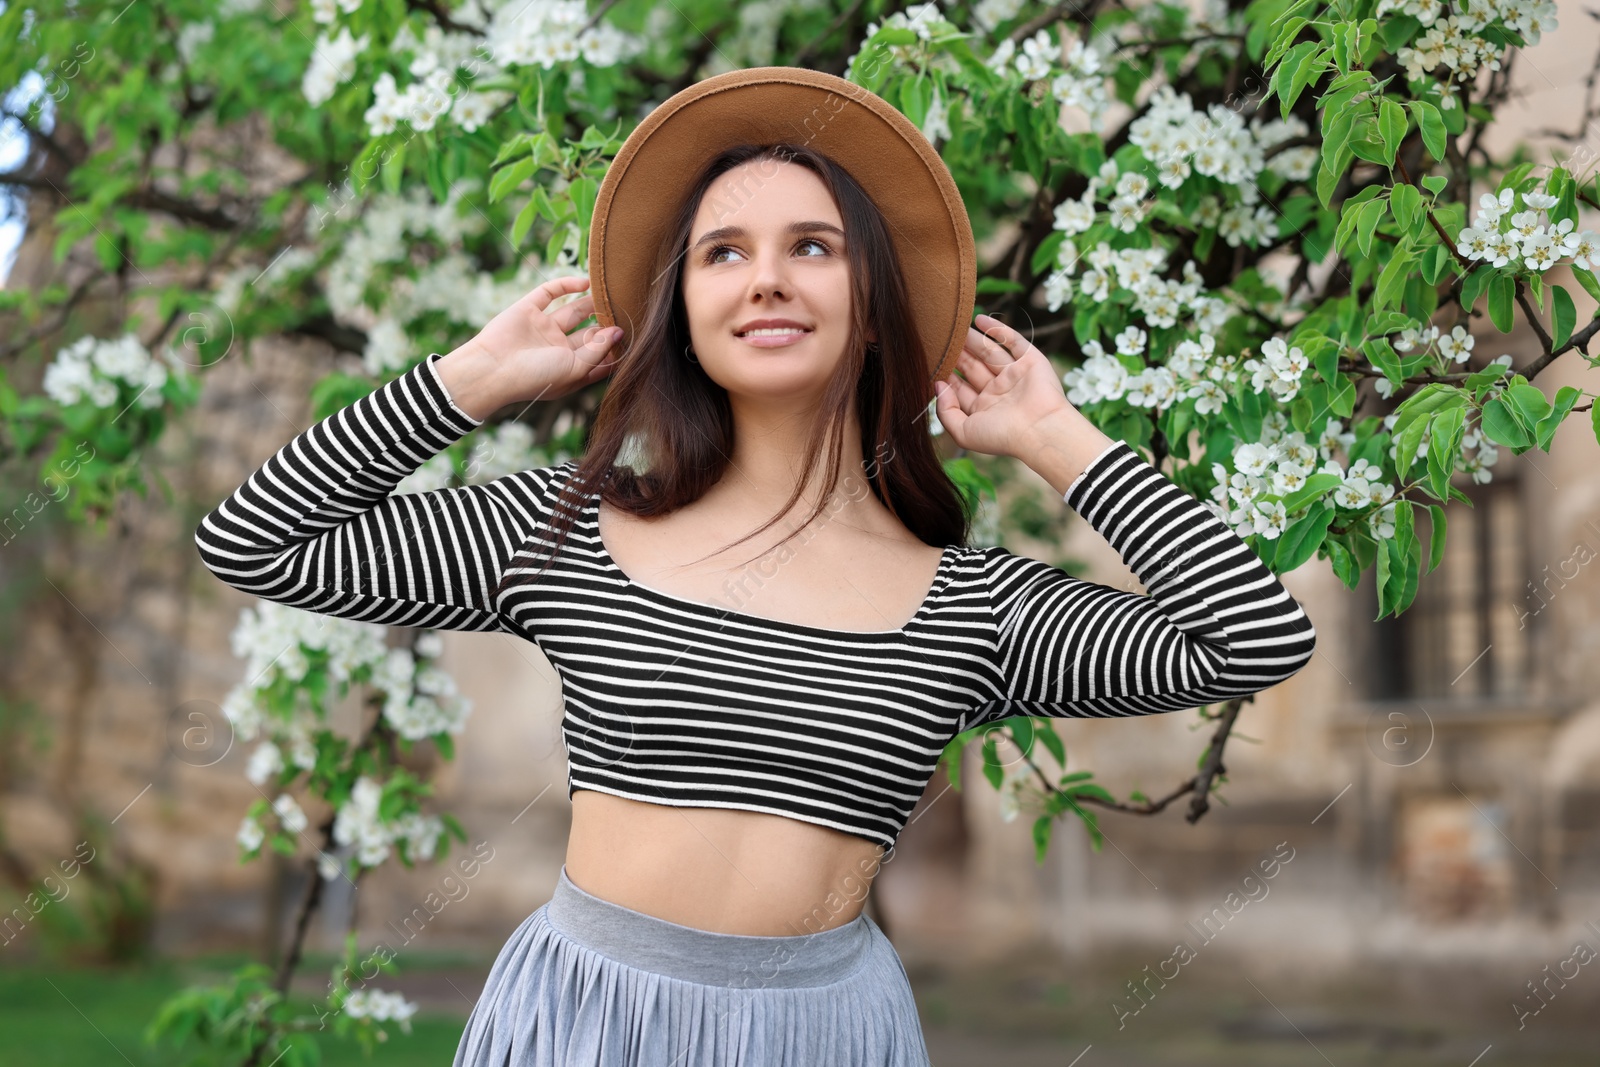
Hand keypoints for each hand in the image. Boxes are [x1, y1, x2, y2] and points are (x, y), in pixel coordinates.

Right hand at [467, 274, 623, 403]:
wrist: (492, 369)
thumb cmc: (536, 377)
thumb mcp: (575, 368)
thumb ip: (599, 350)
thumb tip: (619, 332)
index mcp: (570, 369)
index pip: (599, 357)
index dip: (616, 347)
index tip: (635, 335)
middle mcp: (557, 349)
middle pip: (589, 332)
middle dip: (606, 322)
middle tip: (626, 308)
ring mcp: (543, 328)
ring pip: (573, 311)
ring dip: (591, 302)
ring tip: (612, 290)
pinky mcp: (528, 309)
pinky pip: (550, 292)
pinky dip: (567, 285)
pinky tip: (586, 282)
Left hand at [933, 313, 1082, 459]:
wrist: (1040, 430)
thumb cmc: (1003, 436)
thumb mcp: (963, 433)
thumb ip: (946, 411)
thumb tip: (938, 385)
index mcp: (984, 409)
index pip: (960, 388)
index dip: (946, 375)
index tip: (930, 361)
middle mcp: (999, 391)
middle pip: (972, 367)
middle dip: (957, 354)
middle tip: (939, 338)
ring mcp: (1014, 375)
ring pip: (989, 351)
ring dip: (972, 339)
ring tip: (954, 326)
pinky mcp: (1030, 361)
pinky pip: (1012, 341)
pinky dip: (997, 329)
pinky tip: (978, 319)